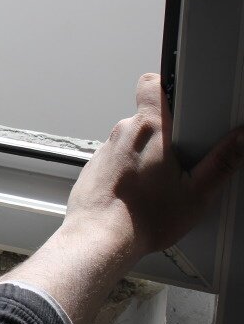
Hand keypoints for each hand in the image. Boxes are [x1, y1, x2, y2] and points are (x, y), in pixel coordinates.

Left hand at [64, 73, 243, 257]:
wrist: (99, 240)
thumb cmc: (144, 219)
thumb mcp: (197, 192)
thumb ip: (222, 162)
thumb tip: (241, 139)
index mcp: (149, 129)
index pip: (151, 83)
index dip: (166, 85)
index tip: (180, 99)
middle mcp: (122, 134)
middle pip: (146, 117)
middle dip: (165, 132)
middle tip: (182, 159)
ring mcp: (104, 150)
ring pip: (130, 141)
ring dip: (145, 154)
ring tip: (160, 183)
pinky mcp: (94, 168)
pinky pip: (116, 160)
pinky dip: (128, 170)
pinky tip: (139, 193)